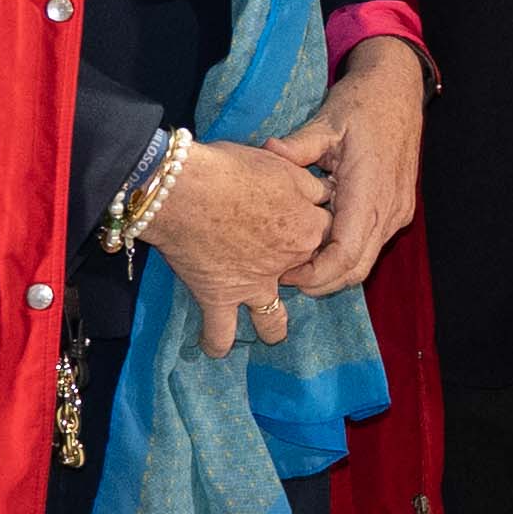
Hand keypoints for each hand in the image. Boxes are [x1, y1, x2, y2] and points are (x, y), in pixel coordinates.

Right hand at [138, 137, 330, 351]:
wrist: (185, 188)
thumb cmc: (231, 168)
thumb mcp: (281, 164)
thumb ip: (306, 184)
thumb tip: (321, 191)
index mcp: (306, 227)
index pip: (327, 230)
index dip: (315, 221)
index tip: (302, 214)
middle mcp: (287, 262)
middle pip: (307, 274)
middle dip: (302, 272)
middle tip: (281, 262)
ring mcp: (253, 285)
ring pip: (273, 317)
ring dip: (274, 325)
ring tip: (271, 329)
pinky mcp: (219, 297)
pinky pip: (219, 333)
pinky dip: (217, 343)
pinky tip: (215, 349)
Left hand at [278, 37, 428, 295]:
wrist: (398, 88)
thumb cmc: (362, 101)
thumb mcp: (327, 120)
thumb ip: (298, 146)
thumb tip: (267, 153)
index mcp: (370, 190)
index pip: (345, 254)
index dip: (315, 273)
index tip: (284, 273)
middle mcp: (389, 208)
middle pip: (356, 269)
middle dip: (321, 282)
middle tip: (284, 278)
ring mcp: (397, 211)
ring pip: (365, 260)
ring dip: (333, 270)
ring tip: (297, 264)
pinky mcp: (398, 209)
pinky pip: (372, 244)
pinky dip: (346, 254)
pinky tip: (318, 243)